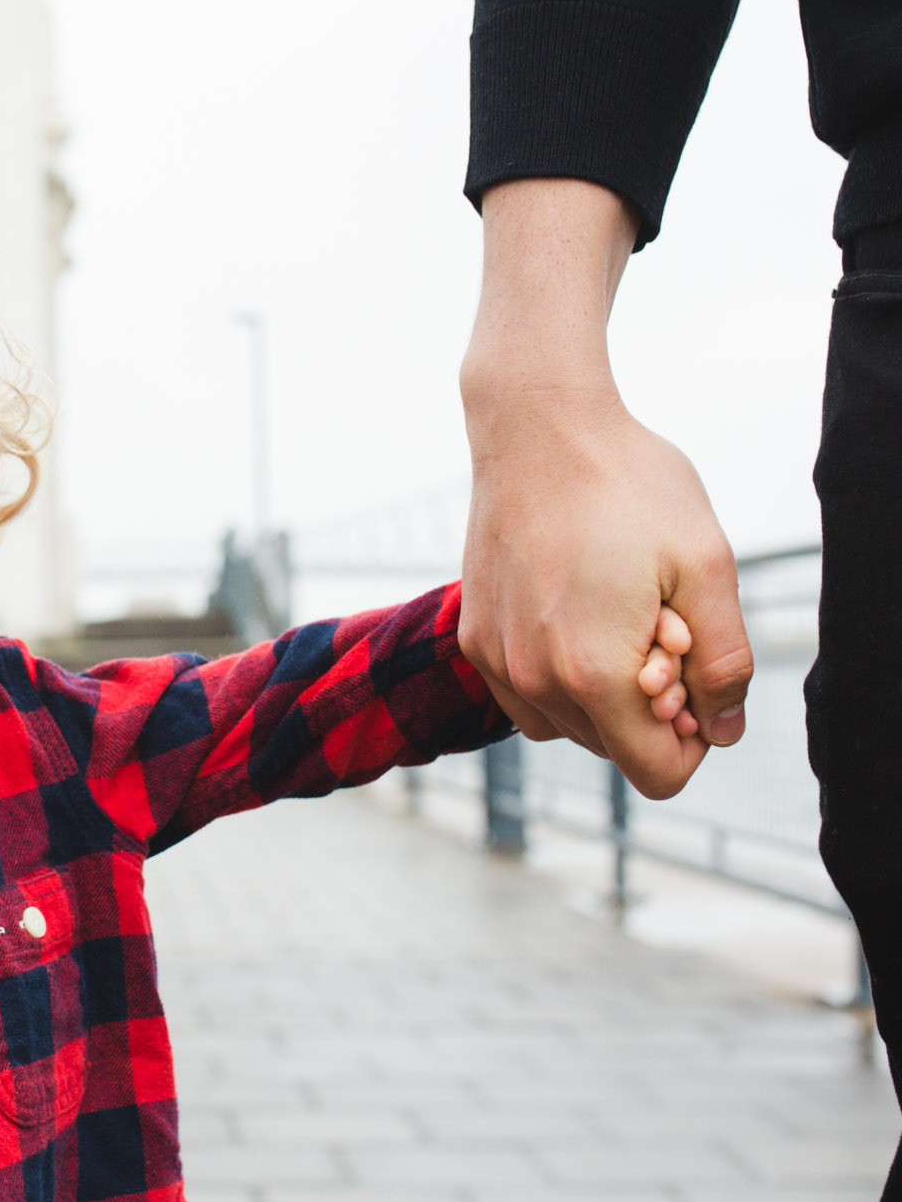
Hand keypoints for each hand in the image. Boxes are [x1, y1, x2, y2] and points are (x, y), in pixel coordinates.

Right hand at [460, 180, 751, 800]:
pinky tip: (573, 603)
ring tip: (611, 608)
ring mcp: (496, 660)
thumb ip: (727, 662)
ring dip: (600, 688)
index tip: (693, 667)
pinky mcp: (474, 637)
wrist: (536, 427)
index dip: (694, 737)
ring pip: (568, 725)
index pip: (658, 774)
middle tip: (653, 618)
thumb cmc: (628, 485)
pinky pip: (526, 693)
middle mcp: (534, 680)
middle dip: (646, 703)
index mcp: (594, 674)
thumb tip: (723, 728)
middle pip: (613, 749)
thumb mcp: (708, 567)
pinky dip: (558, 669)